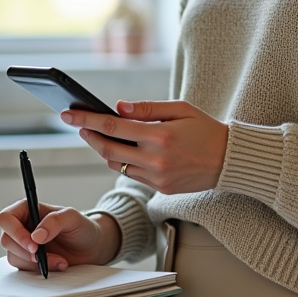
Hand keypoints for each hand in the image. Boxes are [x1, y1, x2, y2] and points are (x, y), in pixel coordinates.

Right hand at [0, 200, 120, 271]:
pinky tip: (57, 266)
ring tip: (59, 261)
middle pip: (6, 239)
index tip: (32, 243)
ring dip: (35, 263)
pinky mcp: (29, 261)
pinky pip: (24, 269)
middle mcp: (22, 227)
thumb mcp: (73, 218)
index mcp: (28, 210)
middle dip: (25, 251)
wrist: (92, 248)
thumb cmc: (82, 228)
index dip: (14, 231)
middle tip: (43, 256)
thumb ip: (55, 221)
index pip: (6, 217)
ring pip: (13, 257)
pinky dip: (39, 270)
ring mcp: (24, 245)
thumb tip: (36, 235)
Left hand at [63, 100, 229, 193]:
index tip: (68, 114)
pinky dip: (121, 161)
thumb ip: (147, 108)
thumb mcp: (180, 109)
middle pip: (109, 150)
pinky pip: (131, 174)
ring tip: (96, 135)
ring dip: (103, 150)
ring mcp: (157, 178)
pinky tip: (119, 149)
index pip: (113, 126)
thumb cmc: (205, 129)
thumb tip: (118, 107)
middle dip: (89, 136)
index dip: (87, 120)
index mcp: (161, 136)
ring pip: (117, 165)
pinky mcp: (160, 189)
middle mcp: (156, 160)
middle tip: (78, 124)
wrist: (229, 161)